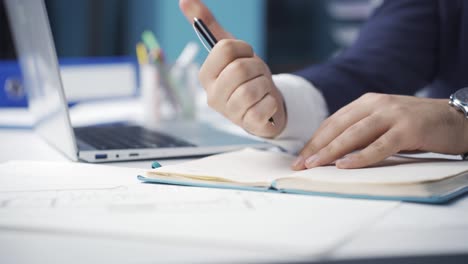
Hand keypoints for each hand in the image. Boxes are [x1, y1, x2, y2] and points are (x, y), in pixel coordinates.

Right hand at [179, 0, 285, 137]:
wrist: (266, 105)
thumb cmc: (247, 77)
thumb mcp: (232, 51)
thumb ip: (209, 26)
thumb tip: (184, 0)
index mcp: (206, 75)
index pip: (224, 49)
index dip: (243, 48)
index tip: (247, 55)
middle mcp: (213, 96)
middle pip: (241, 68)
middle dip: (257, 67)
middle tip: (258, 74)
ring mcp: (229, 113)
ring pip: (253, 88)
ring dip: (266, 84)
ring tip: (262, 89)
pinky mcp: (248, 125)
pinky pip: (265, 106)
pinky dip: (272, 101)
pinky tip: (267, 104)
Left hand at [292, 93, 467, 169]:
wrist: (455, 118)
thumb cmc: (416, 124)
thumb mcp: (384, 122)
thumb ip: (361, 130)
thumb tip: (332, 152)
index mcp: (367, 102)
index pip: (333, 122)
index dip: (315, 140)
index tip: (300, 157)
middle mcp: (376, 104)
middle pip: (338, 127)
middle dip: (316, 147)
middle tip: (300, 165)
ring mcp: (393, 114)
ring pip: (354, 135)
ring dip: (331, 151)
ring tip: (314, 165)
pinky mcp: (408, 129)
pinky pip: (379, 146)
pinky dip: (360, 157)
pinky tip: (344, 166)